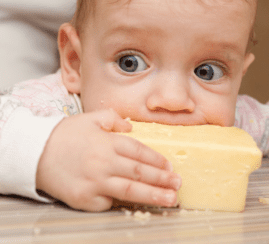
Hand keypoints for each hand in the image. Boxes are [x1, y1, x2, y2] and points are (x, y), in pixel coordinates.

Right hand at [36, 109, 180, 210]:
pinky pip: (109, 202)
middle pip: (140, 172)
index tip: (170, 166)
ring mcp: (95, 183)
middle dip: (162, 179)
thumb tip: (131, 127)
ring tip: (171, 199)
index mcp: (107, 142)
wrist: (36, 153)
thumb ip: (114, 119)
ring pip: (131, 190)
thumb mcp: (90, 119)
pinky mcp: (85, 199)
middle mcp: (104, 163)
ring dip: (154, 195)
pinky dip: (123, 201)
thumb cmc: (65, 135)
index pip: (140, 151)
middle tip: (178, 184)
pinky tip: (138, 203)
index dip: (157, 160)